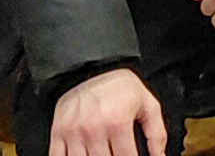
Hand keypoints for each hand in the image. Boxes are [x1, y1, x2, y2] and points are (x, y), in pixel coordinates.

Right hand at [50, 66, 167, 155]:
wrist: (90, 67)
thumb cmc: (119, 86)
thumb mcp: (147, 104)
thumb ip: (156, 133)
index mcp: (117, 122)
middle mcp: (94, 129)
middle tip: (117, 154)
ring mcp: (73, 133)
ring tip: (103, 153)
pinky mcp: (58, 133)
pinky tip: (83, 154)